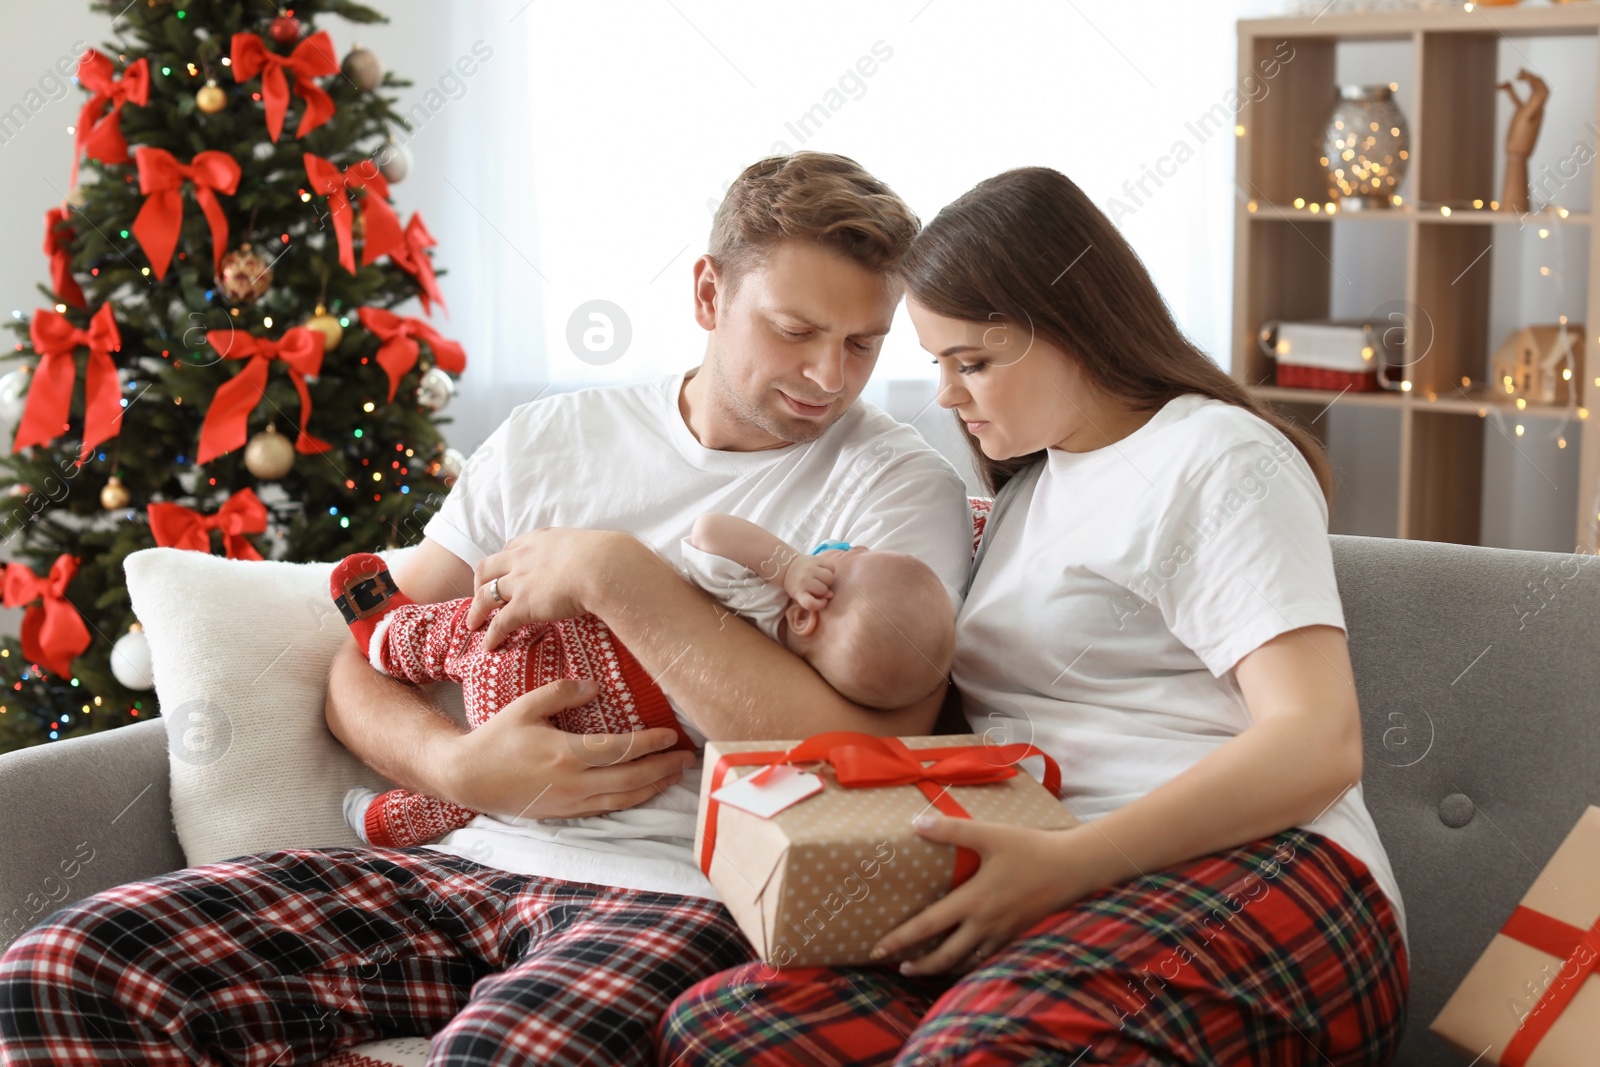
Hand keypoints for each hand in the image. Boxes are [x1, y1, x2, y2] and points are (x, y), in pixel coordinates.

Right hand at [444, 677, 695, 818]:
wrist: (467, 777)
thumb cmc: (496, 738)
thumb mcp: (527, 706)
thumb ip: (562, 692)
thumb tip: (596, 687)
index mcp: (566, 754)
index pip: (621, 749)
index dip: (649, 743)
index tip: (671, 735)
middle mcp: (573, 783)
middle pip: (631, 778)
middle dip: (663, 768)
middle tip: (686, 758)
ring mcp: (570, 803)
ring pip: (623, 799)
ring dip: (653, 788)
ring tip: (675, 776)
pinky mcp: (565, 814)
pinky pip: (606, 809)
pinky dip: (630, 800)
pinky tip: (644, 791)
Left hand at [466, 527, 633, 649]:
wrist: (602, 567)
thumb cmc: (605, 556)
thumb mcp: (586, 545)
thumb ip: (579, 553)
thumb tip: (596, 560)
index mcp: (537, 540)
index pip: (510, 548)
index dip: (503, 562)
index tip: (503, 572)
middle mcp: (522, 557)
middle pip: (487, 568)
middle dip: (479, 583)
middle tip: (479, 596)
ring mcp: (519, 581)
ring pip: (485, 595)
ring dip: (476, 610)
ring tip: (472, 624)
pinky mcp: (523, 605)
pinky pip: (499, 623)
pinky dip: (491, 635)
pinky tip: (488, 646)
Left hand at [783, 553, 835, 610]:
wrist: (788, 565)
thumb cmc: (798, 584)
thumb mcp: (801, 595)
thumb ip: (815, 598)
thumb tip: (830, 594)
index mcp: (798, 592)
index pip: (809, 603)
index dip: (819, 605)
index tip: (822, 602)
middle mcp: (803, 580)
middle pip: (824, 590)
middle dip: (823, 590)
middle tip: (817, 587)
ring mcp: (810, 569)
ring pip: (830, 578)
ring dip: (828, 580)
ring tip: (821, 579)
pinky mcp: (816, 560)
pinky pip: (832, 568)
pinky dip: (831, 570)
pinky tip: (823, 571)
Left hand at [870, 818, 1106, 975]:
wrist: (1074, 869)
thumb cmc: (1031, 849)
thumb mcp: (990, 834)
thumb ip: (952, 830)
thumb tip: (916, 823)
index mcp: (973, 902)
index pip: (927, 926)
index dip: (900, 939)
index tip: (877, 949)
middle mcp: (985, 925)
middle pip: (944, 957)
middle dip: (919, 965)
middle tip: (899, 967)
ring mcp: (1003, 934)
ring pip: (967, 962)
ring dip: (944, 968)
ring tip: (927, 967)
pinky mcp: (1018, 936)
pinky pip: (988, 957)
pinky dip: (971, 963)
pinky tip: (966, 958)